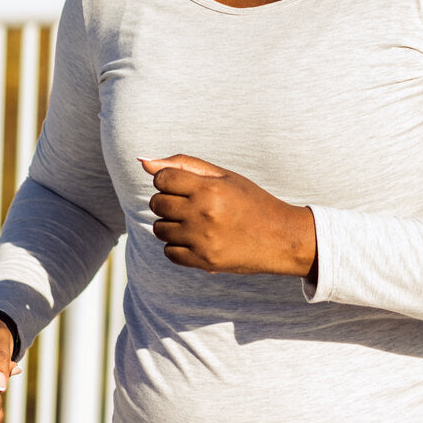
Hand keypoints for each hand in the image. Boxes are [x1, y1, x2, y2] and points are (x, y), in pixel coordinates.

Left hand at [140, 154, 315, 276]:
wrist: (280, 237)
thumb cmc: (251, 201)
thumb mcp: (224, 176)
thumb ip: (184, 165)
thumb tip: (143, 161)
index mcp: (209, 189)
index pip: (162, 178)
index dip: (168, 180)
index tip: (182, 185)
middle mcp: (203, 213)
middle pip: (157, 203)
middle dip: (167, 201)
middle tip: (189, 204)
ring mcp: (202, 240)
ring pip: (160, 229)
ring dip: (170, 224)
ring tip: (193, 222)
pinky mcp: (203, 261)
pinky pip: (170, 252)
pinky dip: (178, 246)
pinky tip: (196, 239)